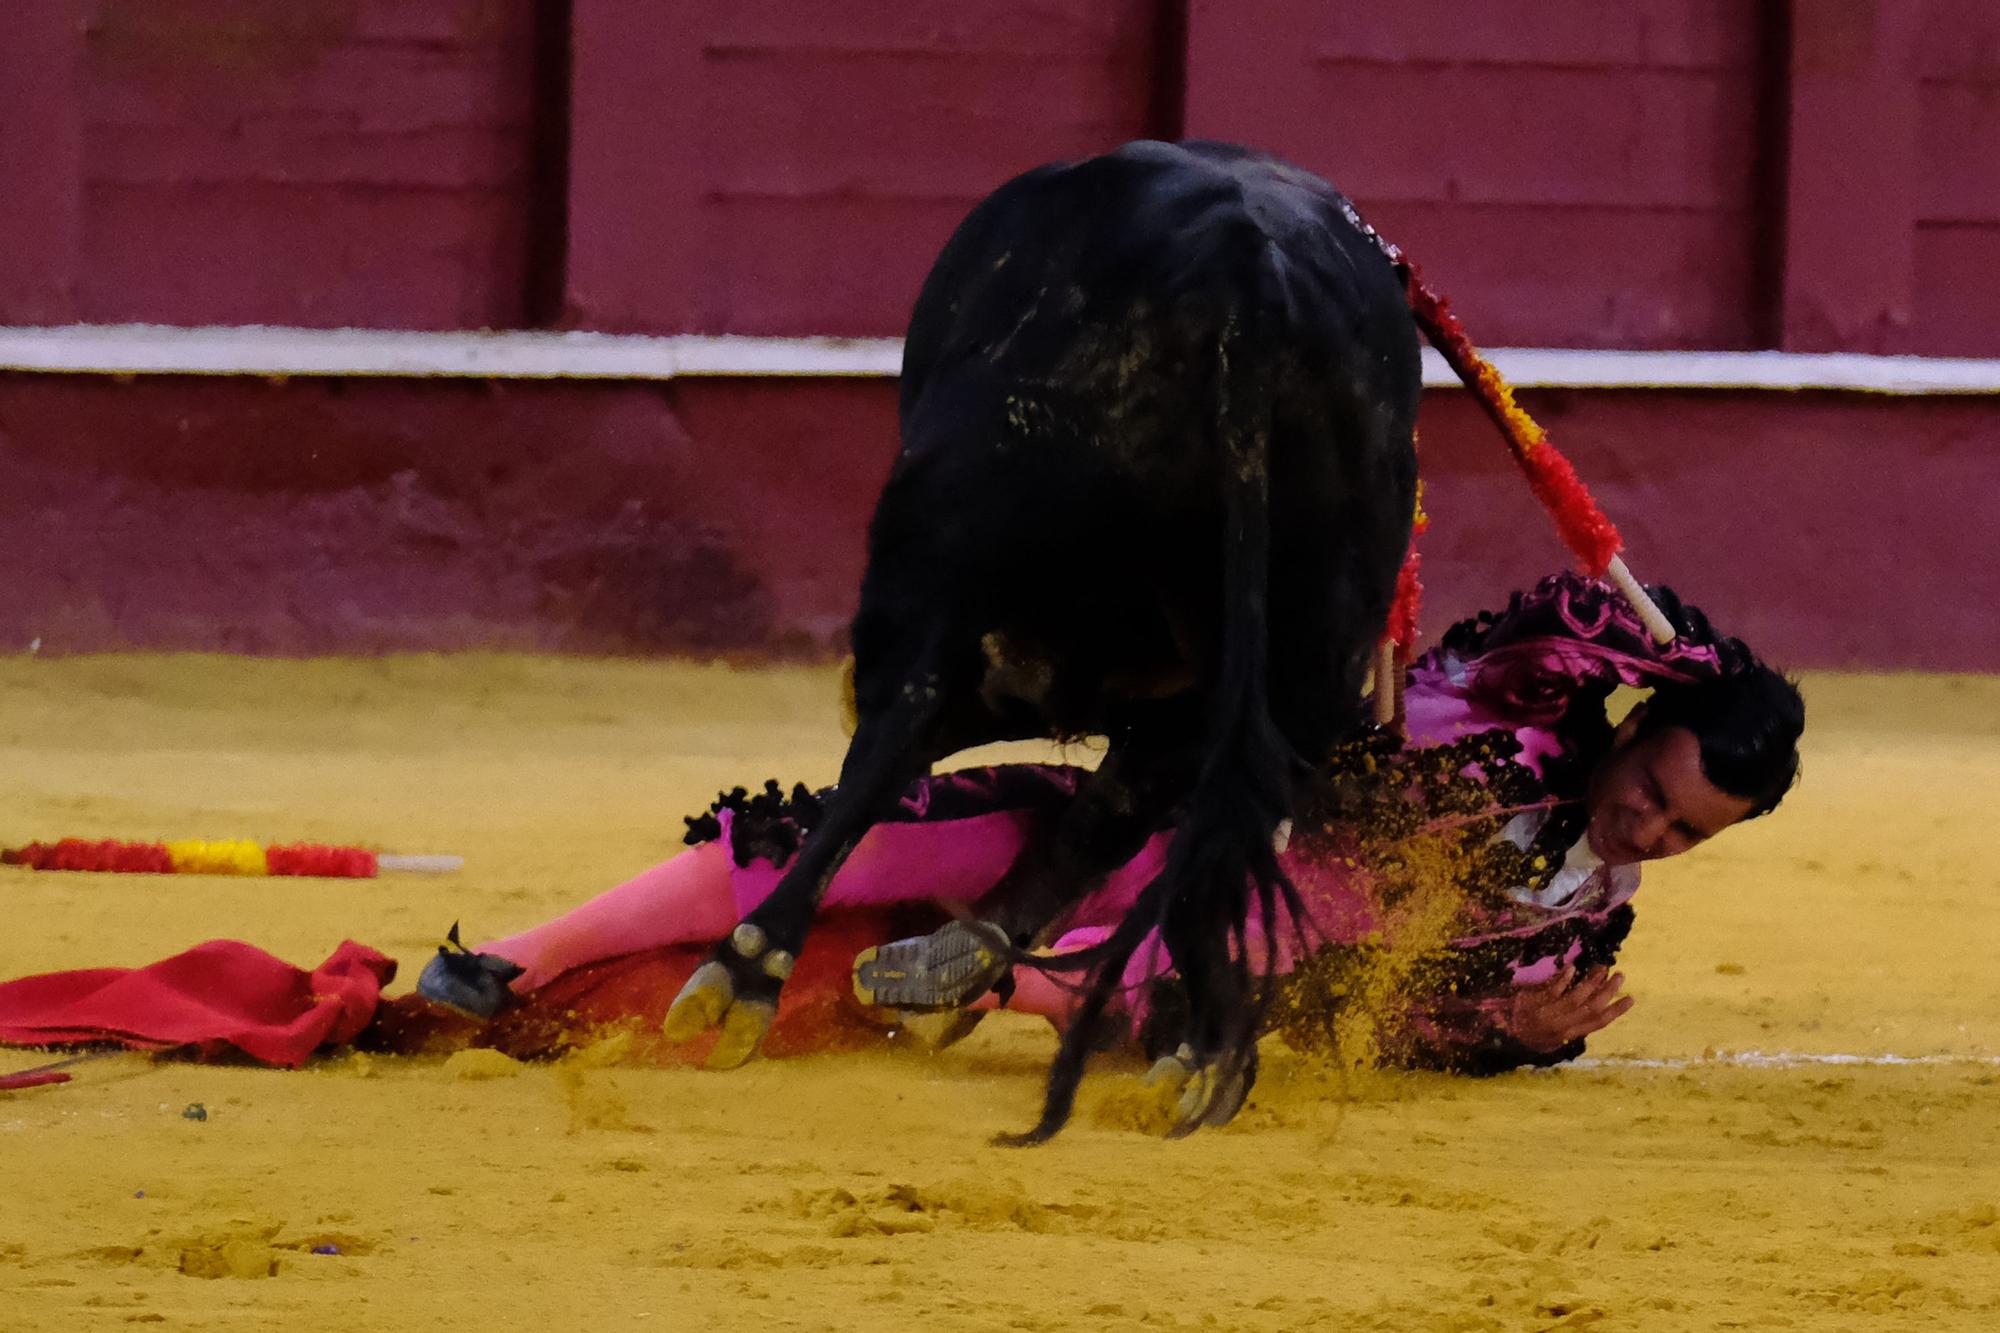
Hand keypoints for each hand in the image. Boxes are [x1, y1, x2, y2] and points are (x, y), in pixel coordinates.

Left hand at [1504, 965, 1632, 1051]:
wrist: (1503, 1034)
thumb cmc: (1530, 1035)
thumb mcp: (1554, 1038)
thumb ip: (1572, 1026)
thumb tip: (1593, 1011)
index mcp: (1569, 1034)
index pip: (1598, 1023)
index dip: (1616, 1011)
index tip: (1631, 998)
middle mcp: (1562, 1025)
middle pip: (1591, 1008)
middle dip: (1608, 991)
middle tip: (1619, 975)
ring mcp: (1548, 1013)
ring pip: (1575, 998)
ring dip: (1591, 982)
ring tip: (1602, 967)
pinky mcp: (1533, 1002)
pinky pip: (1552, 990)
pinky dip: (1563, 979)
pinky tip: (1572, 968)